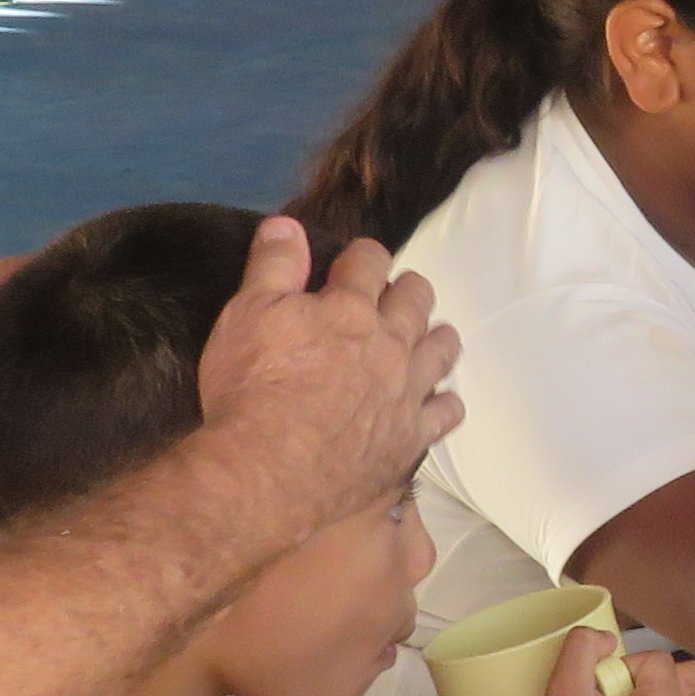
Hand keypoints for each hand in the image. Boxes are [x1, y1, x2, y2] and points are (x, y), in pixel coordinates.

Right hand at [195, 217, 462, 535]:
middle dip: (408, 289)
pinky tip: (438, 400)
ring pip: (442, 349)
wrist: (269, 471)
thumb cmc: (251, 388)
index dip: (364, 255)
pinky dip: (444, 400)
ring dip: (435, 336)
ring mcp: (407, 392)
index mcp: (350, 309)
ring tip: (427, 336)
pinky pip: (447, 411)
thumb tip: (287, 223)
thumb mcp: (247, 315)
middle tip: (398, 293)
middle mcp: (389, 344)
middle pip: (417, 300)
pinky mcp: (412, 437)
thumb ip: (272, 266)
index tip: (357, 259)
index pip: (370, 261)